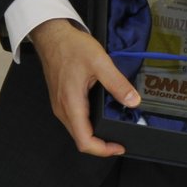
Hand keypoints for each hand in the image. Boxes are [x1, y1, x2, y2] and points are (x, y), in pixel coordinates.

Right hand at [28, 19, 137, 157]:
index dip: (102, 150)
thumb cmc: (72, 47)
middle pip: (80, 139)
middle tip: (120, 140)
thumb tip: (133, 101)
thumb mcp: (100, 63)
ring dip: (94, 135)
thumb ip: (117, 84)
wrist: (52, 36)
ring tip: (113, 130)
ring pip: (77, 130)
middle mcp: (62, 109)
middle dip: (100, 145)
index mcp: (71, 104)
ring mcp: (60, 105)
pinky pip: (75, 119)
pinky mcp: (61, 99)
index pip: (84, 140)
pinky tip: (101, 117)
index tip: (119, 147)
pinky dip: (88, 125)